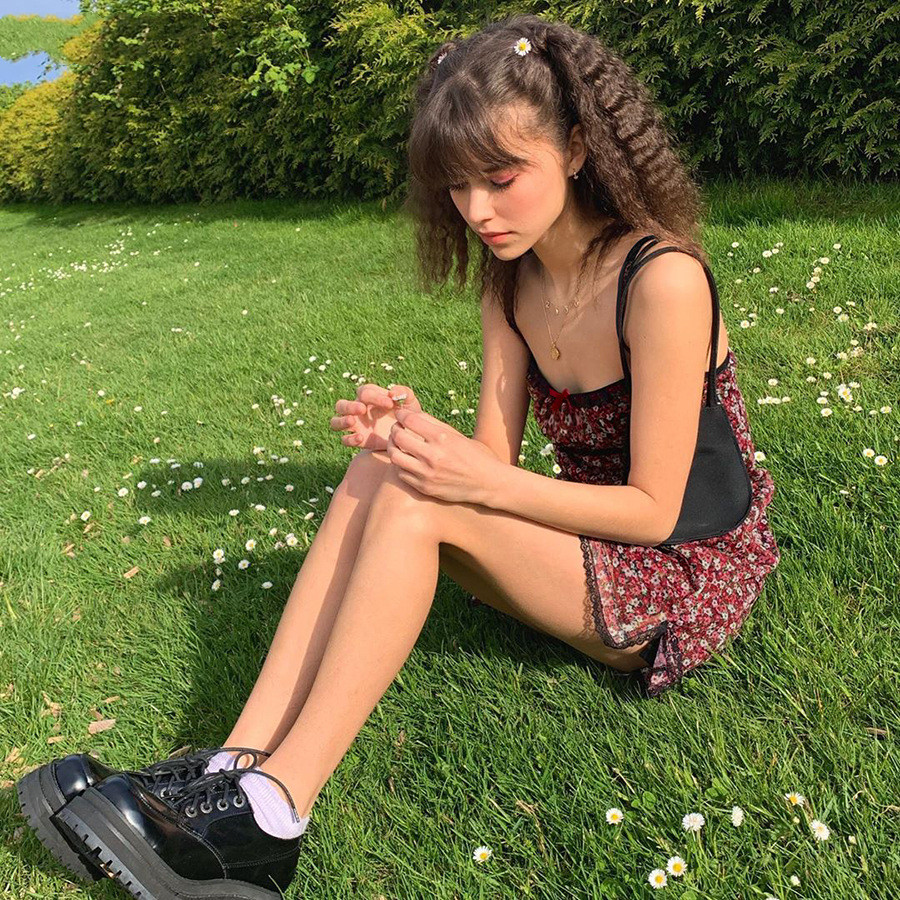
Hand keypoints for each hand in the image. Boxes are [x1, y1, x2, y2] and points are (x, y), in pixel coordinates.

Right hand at [331, 383, 422, 451]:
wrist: (411, 439)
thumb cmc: (408, 416)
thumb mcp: (411, 403)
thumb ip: (404, 393)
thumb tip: (391, 392)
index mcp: (370, 397)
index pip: (364, 392)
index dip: (375, 396)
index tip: (390, 404)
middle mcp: (358, 410)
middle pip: (341, 405)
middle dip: (348, 406)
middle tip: (361, 409)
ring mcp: (356, 426)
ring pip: (335, 422)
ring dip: (340, 421)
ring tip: (352, 421)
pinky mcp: (357, 440)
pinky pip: (344, 440)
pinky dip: (349, 439)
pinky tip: (361, 438)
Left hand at [386, 406, 501, 505]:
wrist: (488, 483)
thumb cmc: (475, 456)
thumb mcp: (458, 436)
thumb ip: (435, 426)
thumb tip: (412, 416)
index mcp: (442, 438)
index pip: (410, 420)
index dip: (402, 415)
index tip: (401, 416)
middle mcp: (433, 455)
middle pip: (398, 437)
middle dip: (395, 430)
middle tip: (397, 429)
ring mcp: (427, 473)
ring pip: (395, 456)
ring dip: (393, 448)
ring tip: (398, 445)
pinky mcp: (425, 488)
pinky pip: (402, 474)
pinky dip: (401, 465)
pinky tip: (406, 461)